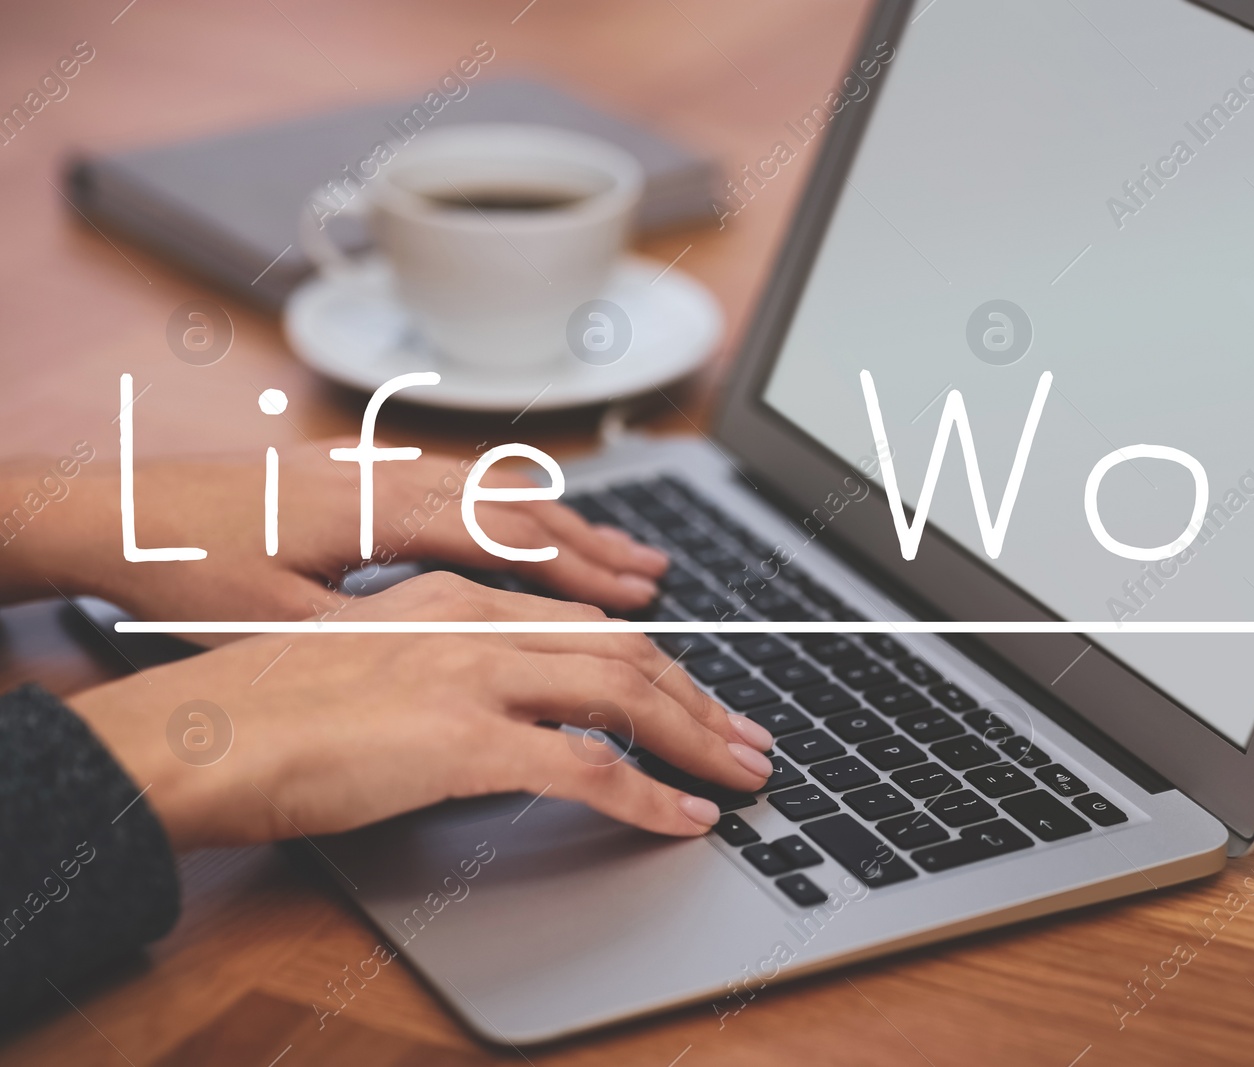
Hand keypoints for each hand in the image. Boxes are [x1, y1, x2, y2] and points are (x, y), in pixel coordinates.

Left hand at [0, 441, 668, 630]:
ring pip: (495, 488)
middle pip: (518, 503)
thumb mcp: (274, 620)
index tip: (638, 596)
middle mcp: (390, 474)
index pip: (507, 536)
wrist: (106, 502)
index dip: (580, 569)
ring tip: (618, 549)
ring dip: (562, 523)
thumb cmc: (182, 563)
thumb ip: (371, 633)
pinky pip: (462, 483)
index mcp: (380, 508)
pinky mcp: (357, 472)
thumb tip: (450, 658)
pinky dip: (514, 509)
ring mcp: (375, 467)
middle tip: (657, 574)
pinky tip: (530, 524)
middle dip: (595, 543)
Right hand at [66, 572, 773, 848]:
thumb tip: (497, 713)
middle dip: (700, 697)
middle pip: (625, 649)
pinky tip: (684, 818)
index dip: (657, 663)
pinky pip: (588, 768)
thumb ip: (441, 673)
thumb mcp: (368, 667)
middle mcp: (474, 622)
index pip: (586, 627)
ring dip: (697, 737)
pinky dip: (649, 795)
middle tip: (748, 738)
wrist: (189, 736)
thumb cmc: (260, 713)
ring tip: (743, 775)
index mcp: (453, 600)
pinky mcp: (461, 738)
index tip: (696, 696)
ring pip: (624, 692)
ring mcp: (471, 674)